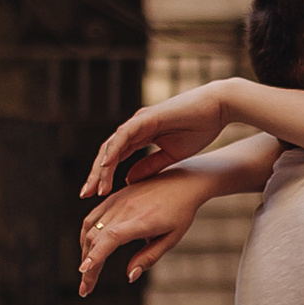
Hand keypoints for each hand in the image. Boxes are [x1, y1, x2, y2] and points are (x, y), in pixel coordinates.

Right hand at [77, 182, 200, 296]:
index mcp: (142, 220)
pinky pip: (92, 217)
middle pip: (96, 238)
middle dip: (88, 265)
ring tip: (87, 272)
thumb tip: (130, 276)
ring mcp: (117, 201)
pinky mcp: (113, 197)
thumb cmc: (180, 212)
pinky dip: (86, 235)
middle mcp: (125, 208)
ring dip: (84, 252)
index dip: (96, 255)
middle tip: (85, 289)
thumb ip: (149, 257)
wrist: (181, 181)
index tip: (85, 271)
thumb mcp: (171, 239)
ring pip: (90, 229)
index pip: (112, 238)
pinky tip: (88, 249)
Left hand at [81, 85, 230, 200]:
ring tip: (95, 186)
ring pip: (112, 145)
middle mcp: (135, 128)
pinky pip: (125, 134)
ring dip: (102, 166)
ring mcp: (139, 121)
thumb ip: (150, 166)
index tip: (96, 196)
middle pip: (108, 153)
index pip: (115, 158)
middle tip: (86, 194)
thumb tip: (128, 180)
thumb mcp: (171, 155)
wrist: (217, 108)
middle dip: (96, 174)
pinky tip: (106, 165)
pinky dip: (114, 149)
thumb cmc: (199, 129)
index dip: (104, 176)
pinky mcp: (147, 116)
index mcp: (141, 136)